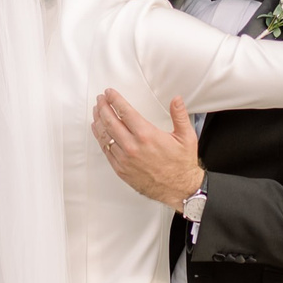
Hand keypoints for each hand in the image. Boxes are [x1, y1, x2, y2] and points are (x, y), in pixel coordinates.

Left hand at [93, 90, 203, 207]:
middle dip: (103, 107)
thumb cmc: (181, 164)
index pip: (125, 112)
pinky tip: (98, 130)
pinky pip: (106, 150)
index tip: (110, 93)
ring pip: (105, 135)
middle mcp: (132, 146)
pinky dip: (100, 138)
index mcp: (147, 135)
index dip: (115, 100)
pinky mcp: (121, 169)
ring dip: (99, 120)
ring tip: (96, 111)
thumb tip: (176, 99)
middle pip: (110, 121)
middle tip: (100, 99)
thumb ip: (179, 115)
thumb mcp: (186, 137)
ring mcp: (125, 159)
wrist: (179, 189)